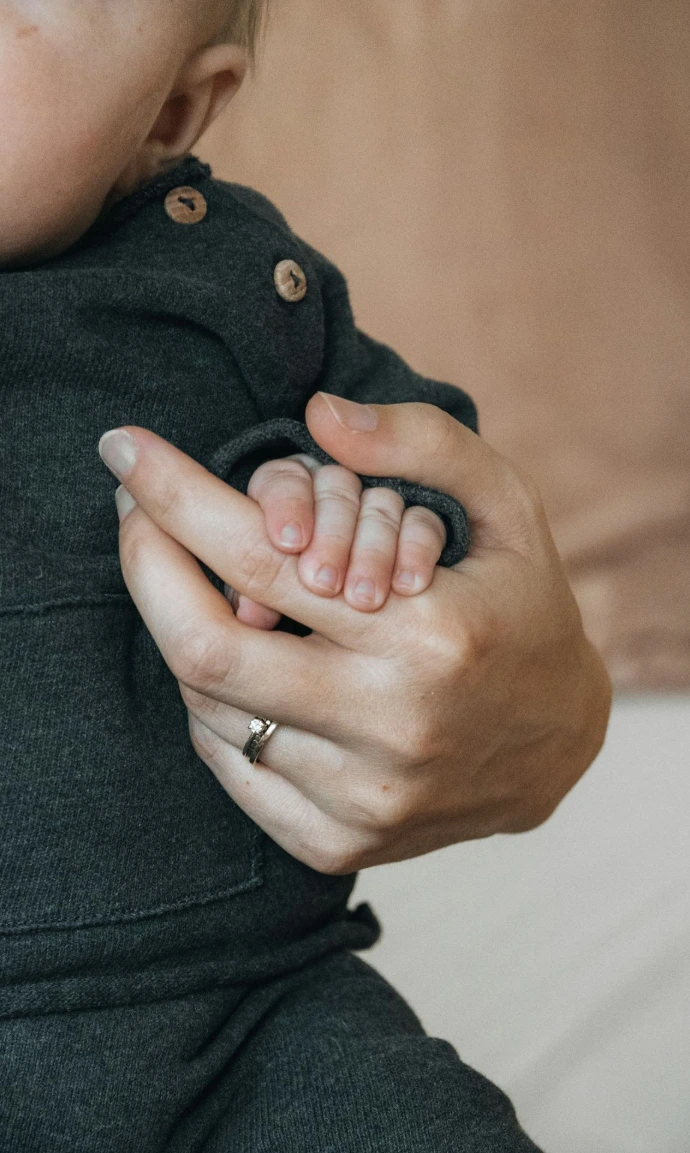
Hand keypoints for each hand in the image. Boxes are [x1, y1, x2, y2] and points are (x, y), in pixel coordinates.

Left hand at [99, 394, 611, 872]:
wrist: (558, 745)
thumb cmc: (520, 609)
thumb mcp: (508, 505)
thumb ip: (423, 443)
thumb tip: (317, 414)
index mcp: (431, 636)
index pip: (259, 554)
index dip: (173, 494)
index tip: (124, 449)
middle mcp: (392, 727)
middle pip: (204, 646)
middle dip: (144, 565)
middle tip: (134, 516)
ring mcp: (362, 798)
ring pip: (208, 706)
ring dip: (184, 630)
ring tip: (205, 586)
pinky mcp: (338, 842)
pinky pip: (228, 762)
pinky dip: (209, 702)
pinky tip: (234, 662)